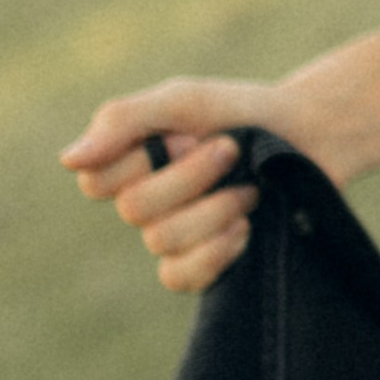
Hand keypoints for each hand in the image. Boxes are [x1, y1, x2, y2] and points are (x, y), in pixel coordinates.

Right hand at [60, 77, 300, 292]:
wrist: (311, 135)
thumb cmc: (241, 111)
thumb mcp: (182, 101)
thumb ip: (124, 121)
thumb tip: (67, 160)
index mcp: (131, 162)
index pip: (96, 180)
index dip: (139, 161)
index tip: (185, 132)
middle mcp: (145, 201)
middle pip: (135, 210)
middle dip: (190, 177)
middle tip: (230, 150)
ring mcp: (173, 234)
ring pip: (162, 241)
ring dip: (213, 210)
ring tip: (249, 190)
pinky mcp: (205, 262)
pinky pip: (179, 278)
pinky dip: (212, 254)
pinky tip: (242, 229)